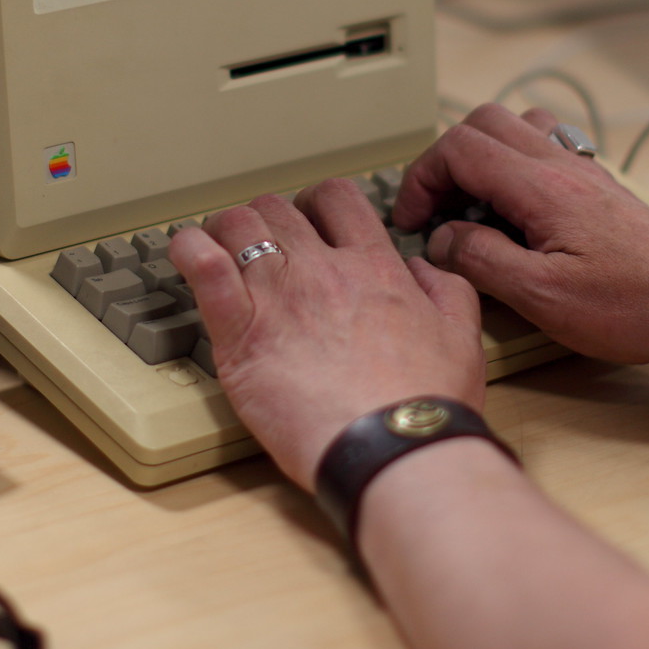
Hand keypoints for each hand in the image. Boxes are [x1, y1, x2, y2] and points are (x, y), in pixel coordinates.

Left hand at [167, 181, 485, 490]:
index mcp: (374, 267)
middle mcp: (322, 271)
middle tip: (261, 243)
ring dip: (224, 230)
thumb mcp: (461, 337)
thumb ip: (446, 289)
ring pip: (236, 226)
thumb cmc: (423, 405)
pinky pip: (203, 268)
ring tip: (219, 246)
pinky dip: (189, 251)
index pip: (338, 200)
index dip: (317, 201)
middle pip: (278, 209)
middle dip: (266, 219)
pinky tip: (187, 253)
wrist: (390, 448)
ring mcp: (278, 297)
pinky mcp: (241, 333)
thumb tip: (423, 266)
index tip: (310, 218)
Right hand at [389, 104, 648, 364]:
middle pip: (483, 124)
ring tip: (471, 205)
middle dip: (444, 161)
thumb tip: (442, 240)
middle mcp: (563, 167)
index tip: (412, 218)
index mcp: (543, 186)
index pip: (460, 148)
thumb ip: (481, 260)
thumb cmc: (636, 306)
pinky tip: (516, 213)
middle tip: (433, 209)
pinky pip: (546, 150)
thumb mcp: (541, 297)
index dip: (421, 178)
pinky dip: (515, 167)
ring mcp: (583, 173)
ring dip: (482, 156)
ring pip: (517, 127)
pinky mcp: (599, 191)